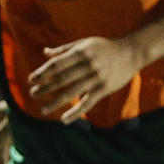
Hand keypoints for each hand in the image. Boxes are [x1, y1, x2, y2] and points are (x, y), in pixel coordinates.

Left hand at [27, 36, 143, 123]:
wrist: (132, 51)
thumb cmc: (104, 47)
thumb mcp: (84, 43)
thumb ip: (64, 50)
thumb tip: (45, 52)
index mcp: (80, 52)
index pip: (56, 64)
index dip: (42, 73)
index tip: (31, 80)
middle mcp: (87, 65)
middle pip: (61, 79)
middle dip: (45, 88)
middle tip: (32, 94)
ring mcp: (96, 78)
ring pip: (72, 92)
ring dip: (56, 102)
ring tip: (43, 110)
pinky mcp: (104, 89)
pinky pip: (88, 103)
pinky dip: (75, 112)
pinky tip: (64, 120)